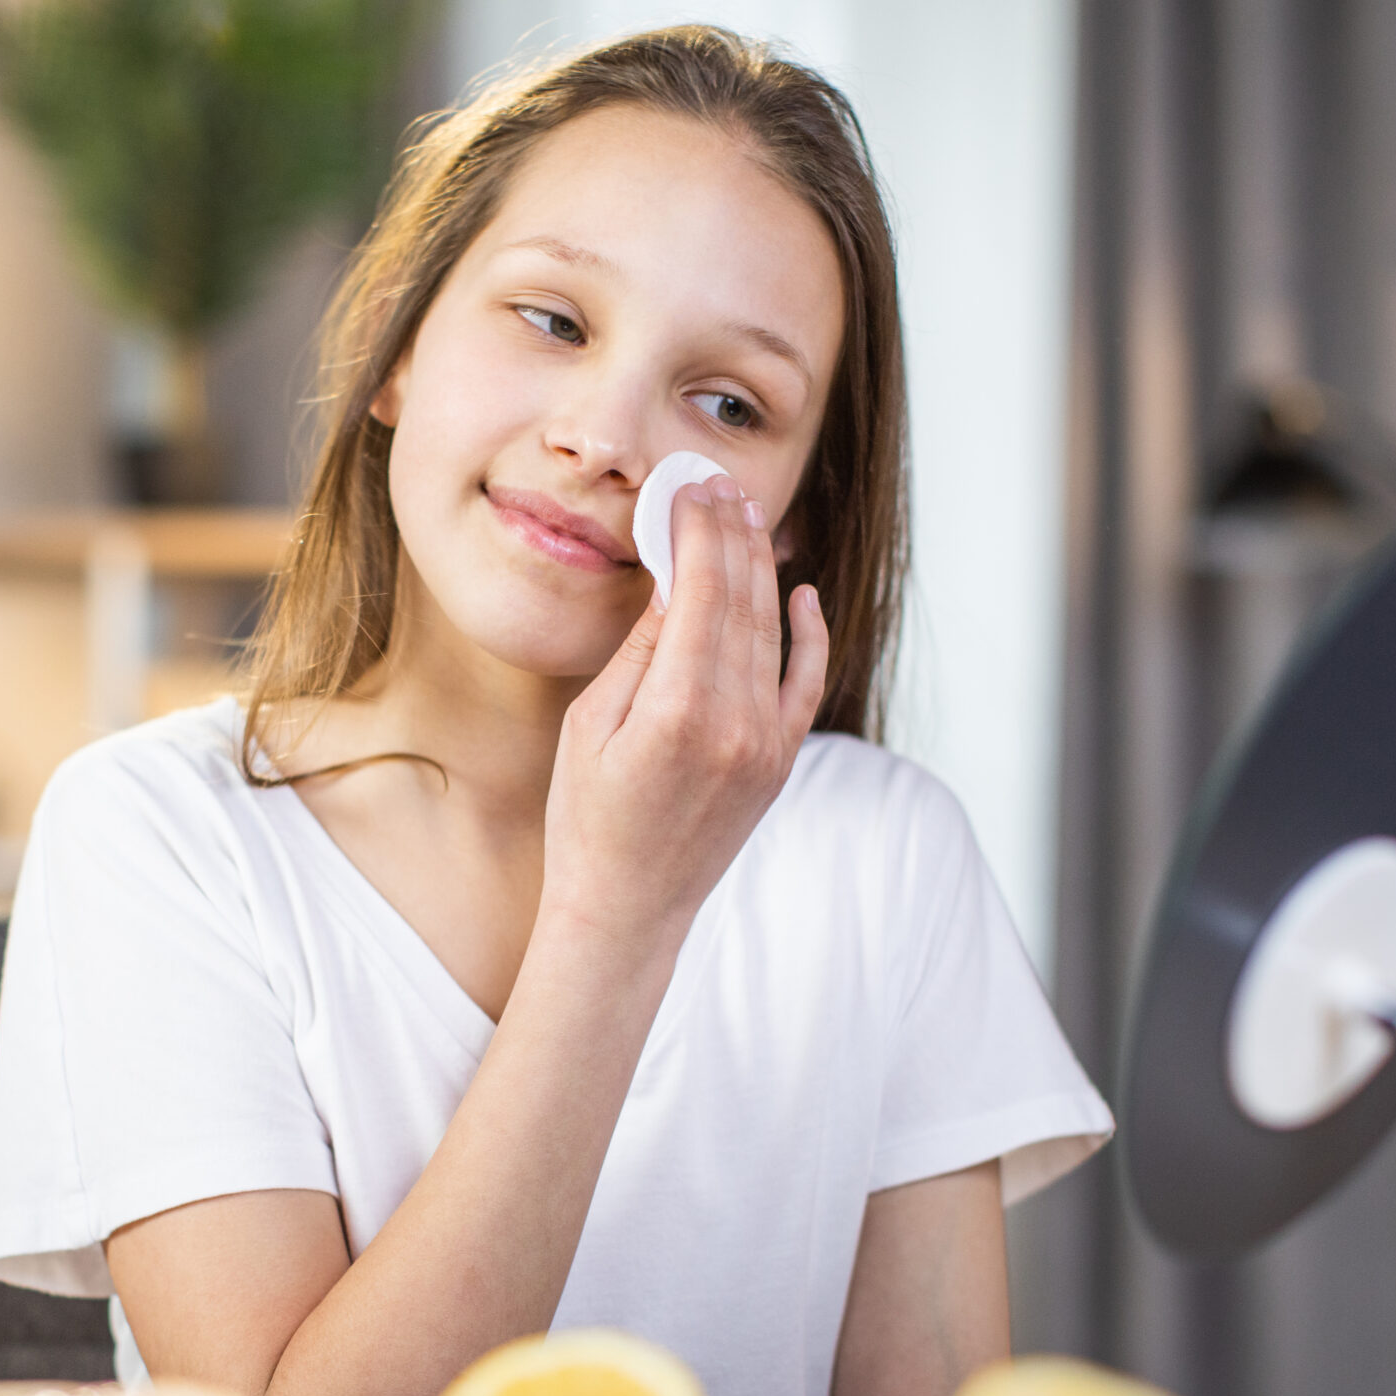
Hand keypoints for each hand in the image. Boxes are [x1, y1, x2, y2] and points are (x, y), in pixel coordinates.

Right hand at [540, 473, 828, 952]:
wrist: (629, 909)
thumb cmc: (587, 820)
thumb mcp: (588, 725)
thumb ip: (639, 651)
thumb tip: (671, 581)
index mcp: (677, 711)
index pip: (702, 592)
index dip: (698, 532)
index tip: (690, 489)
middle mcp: (735, 724)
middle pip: (744, 602)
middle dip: (732, 534)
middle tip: (720, 485)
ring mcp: (767, 745)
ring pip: (774, 633)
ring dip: (763, 569)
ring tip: (748, 517)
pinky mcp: (780, 762)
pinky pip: (805, 683)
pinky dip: (808, 635)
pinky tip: (802, 592)